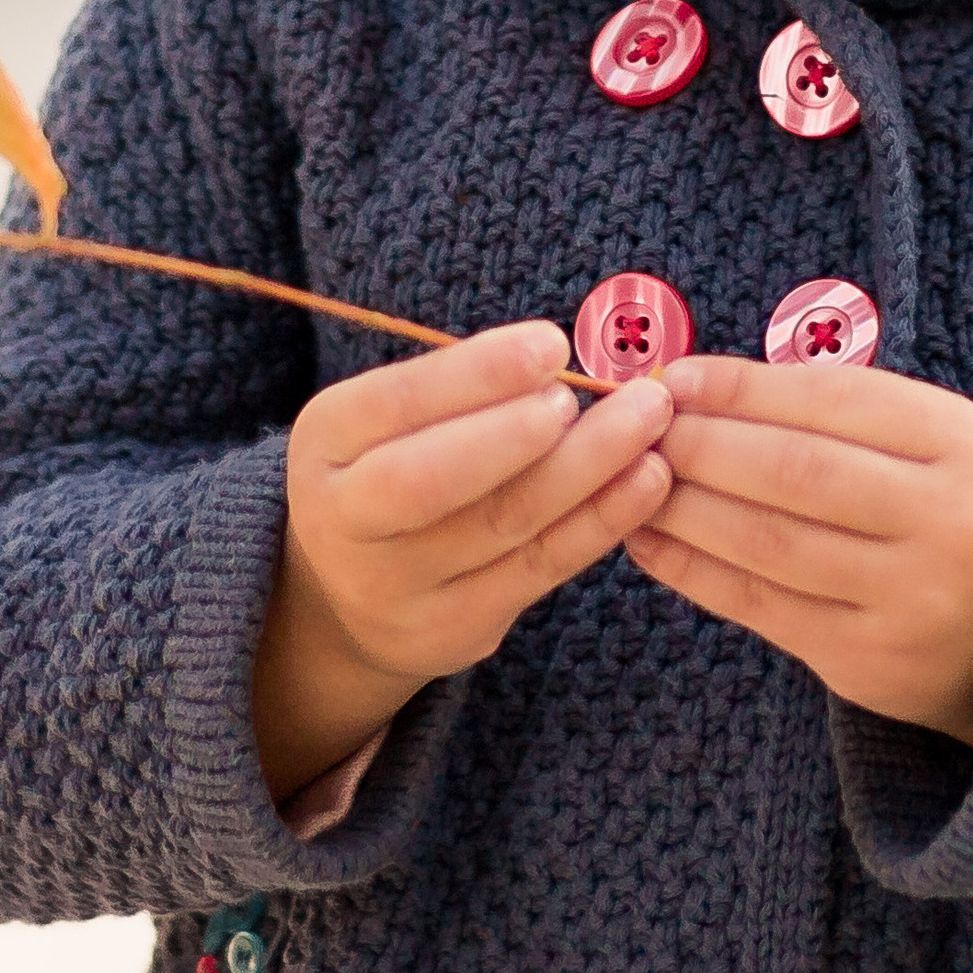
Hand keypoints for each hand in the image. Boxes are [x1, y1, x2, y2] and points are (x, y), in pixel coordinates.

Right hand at [253, 321, 674, 796]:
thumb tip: (562, 356)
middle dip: (519, 434)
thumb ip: (455, 392)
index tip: (550, 344)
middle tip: (591, 395)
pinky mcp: (457, 628)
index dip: (476, 375)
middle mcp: (346, 520)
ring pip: (502, 524)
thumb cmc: (389, 471)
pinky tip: (646, 482)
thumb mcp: (387, 422)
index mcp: (325, 442)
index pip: (396, 404)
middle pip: (433, 480)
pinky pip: (540, 569)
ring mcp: (399, 585)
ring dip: (586, 469)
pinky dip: (599, 522)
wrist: (349, 600)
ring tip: (647, 421)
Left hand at [625, 355, 972, 748]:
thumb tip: (696, 384)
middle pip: (794, 471)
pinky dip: (691, 570)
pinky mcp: (867, 658)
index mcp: (963, 446)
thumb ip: (832, 411)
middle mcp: (947, 521)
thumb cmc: (946, 510)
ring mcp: (909, 596)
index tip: (676, 378)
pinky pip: (759, 605)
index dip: (743, 389)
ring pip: (768, 542)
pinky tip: (648, 541)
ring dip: (683, 507)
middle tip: (639, 429)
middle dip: (702, 444)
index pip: (832, 401)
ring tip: (632, 481)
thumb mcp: (927, 443)